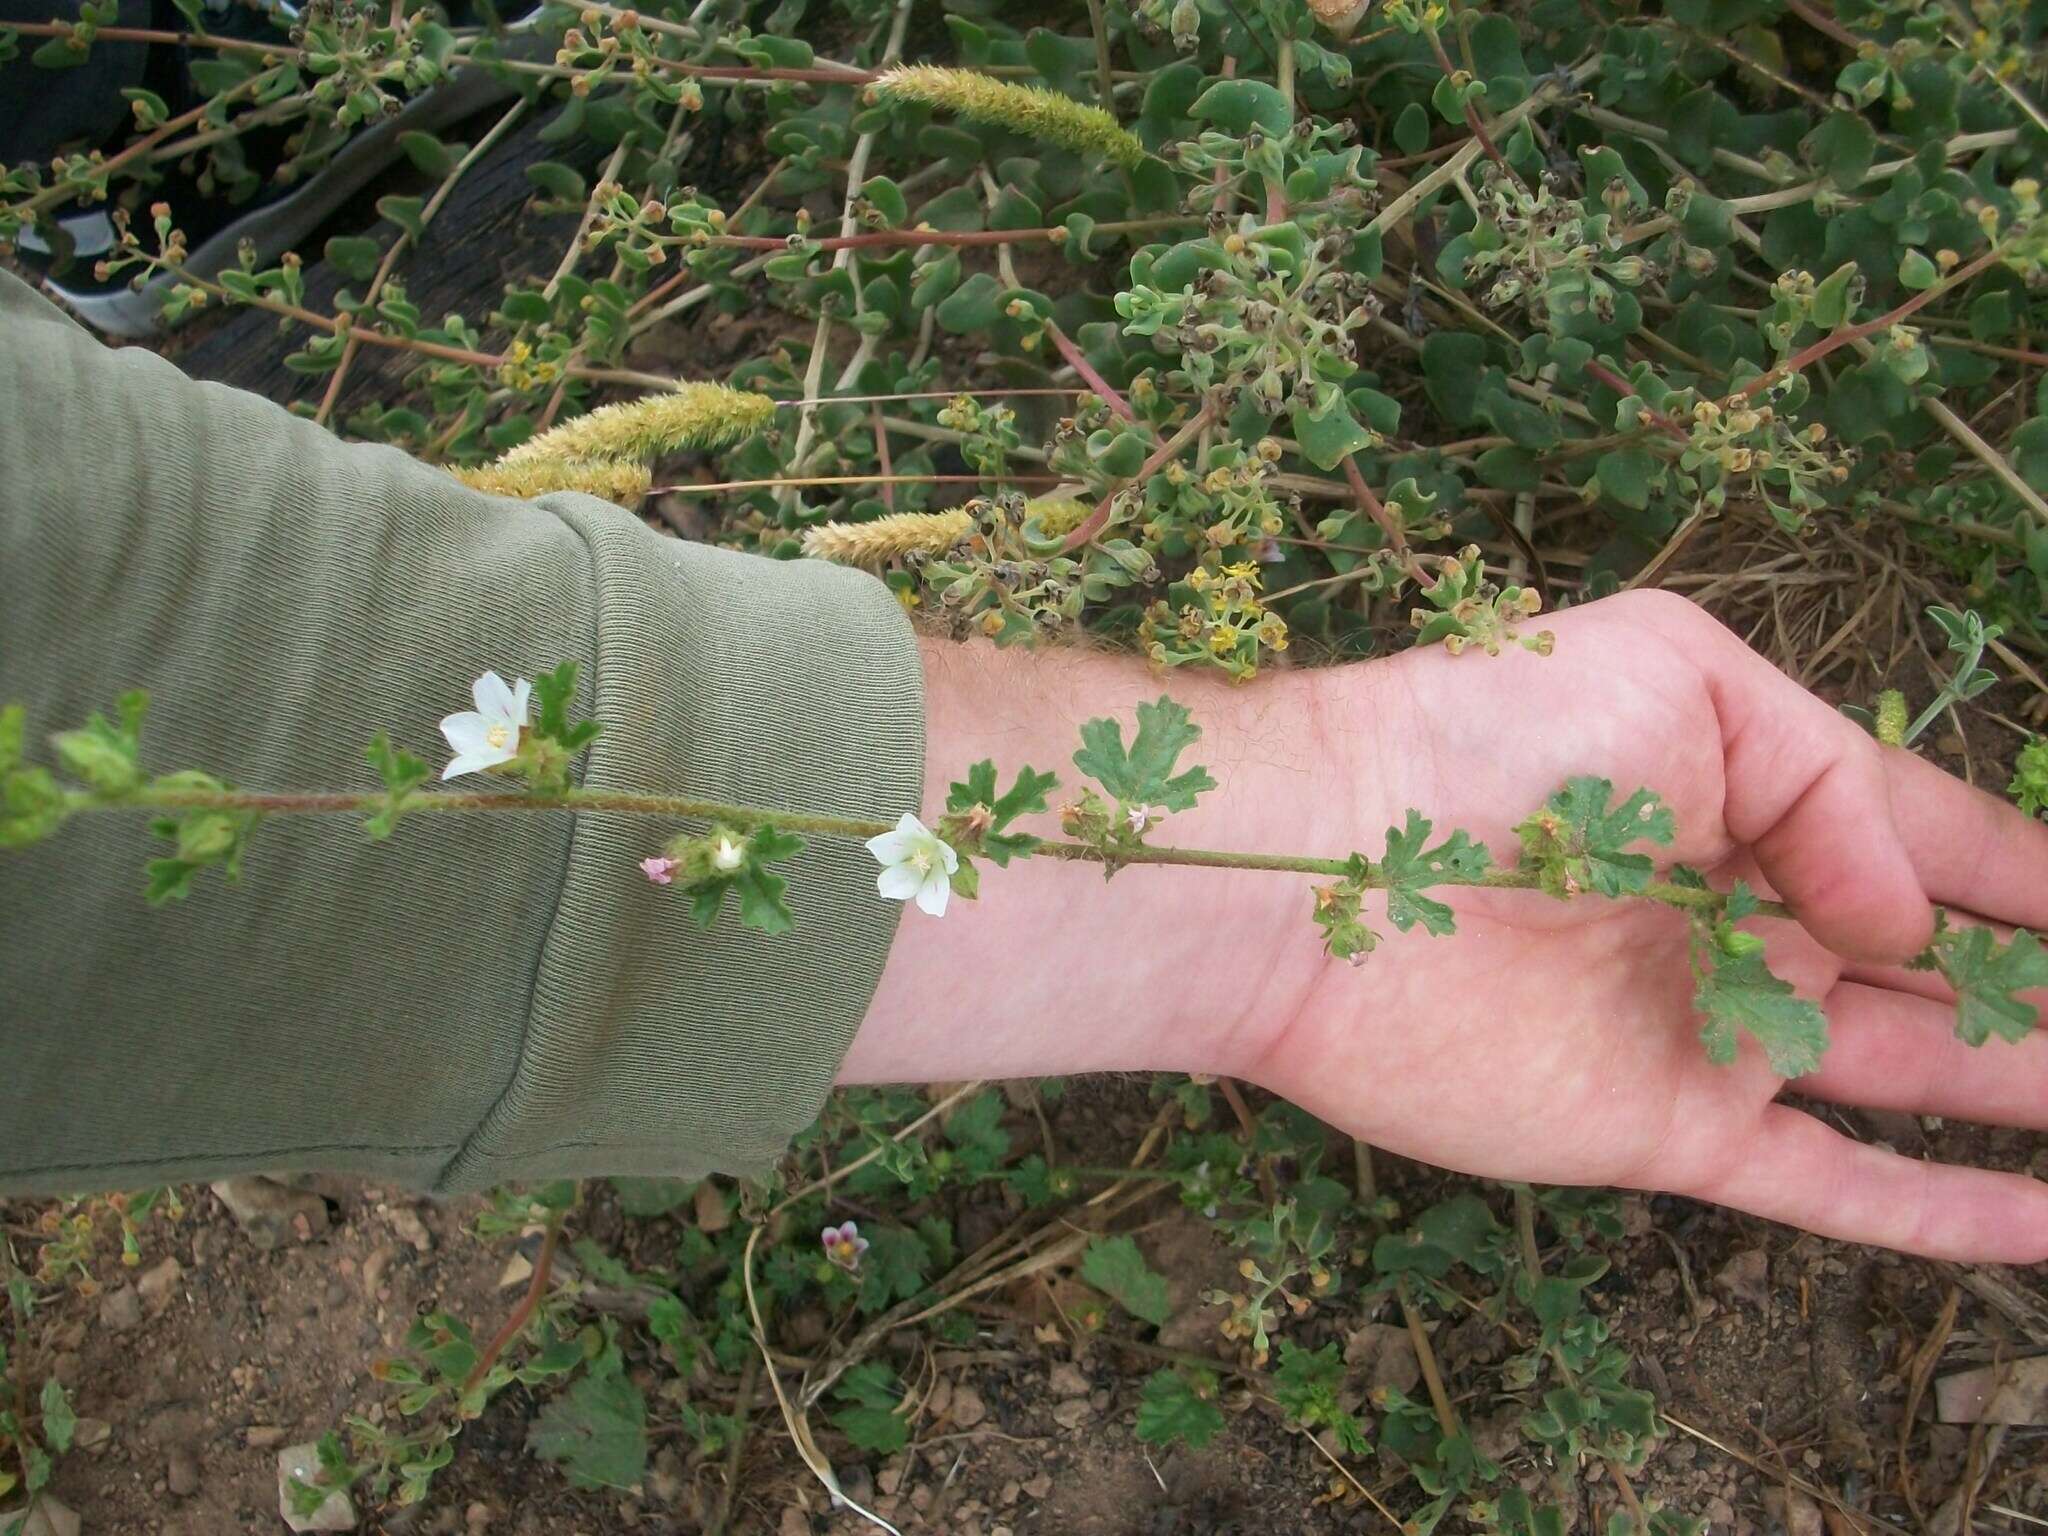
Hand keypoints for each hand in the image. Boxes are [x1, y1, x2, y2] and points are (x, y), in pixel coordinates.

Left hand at [853, 590, 2046, 1262]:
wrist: (1319, 865)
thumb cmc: (1482, 737)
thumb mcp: (1680, 678)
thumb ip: (1832, 790)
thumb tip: (1905, 924)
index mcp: (1748, 794)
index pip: (1936, 838)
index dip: (2032, 873)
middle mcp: (1744, 915)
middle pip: (1942, 964)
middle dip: (2041, 990)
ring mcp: (1711, 1027)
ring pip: (1916, 1074)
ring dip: (2030, 1090)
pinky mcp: (1669, 1125)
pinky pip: (1833, 1180)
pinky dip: (1944, 1212)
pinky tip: (2047, 1222)